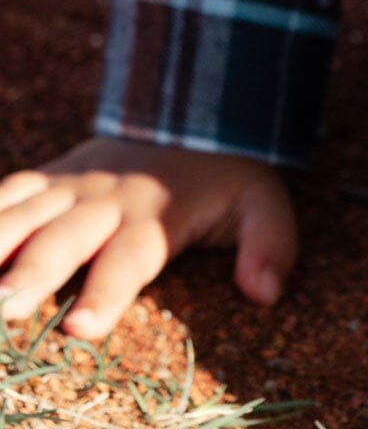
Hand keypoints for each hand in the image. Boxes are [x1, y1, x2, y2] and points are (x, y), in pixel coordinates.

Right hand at [0, 136, 297, 338]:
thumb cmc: (222, 178)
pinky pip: (7, 193)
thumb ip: (270, 243)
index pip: (132, 255)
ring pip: (24, 212)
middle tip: (4, 307)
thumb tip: (264, 294)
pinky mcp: (46, 179)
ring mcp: (71, 186)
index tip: (81, 328)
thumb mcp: (262, 201)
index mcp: (157, 214)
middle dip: (35, 271)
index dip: (108, 291)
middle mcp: (107, 200)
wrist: (190, 110)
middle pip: (65, 237)